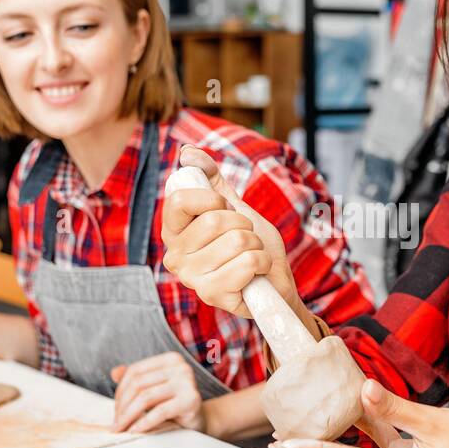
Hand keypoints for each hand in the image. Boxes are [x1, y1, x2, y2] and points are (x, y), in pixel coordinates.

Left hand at [110, 351, 205, 433]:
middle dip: (122, 406)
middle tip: (116, 424)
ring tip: (121, 428)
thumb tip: (114, 372)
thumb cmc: (174, 406)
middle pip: (139, 384)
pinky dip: (144, 422)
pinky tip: (135, 431)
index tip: (115, 410)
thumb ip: (136, 379)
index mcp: (171, 359)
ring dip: (128, 416)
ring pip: (146, 397)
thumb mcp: (154, 389)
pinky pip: (160, 411)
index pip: (135, 371)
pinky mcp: (191, 400)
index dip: (120, 391)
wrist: (200, 422)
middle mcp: (181, 366)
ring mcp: (188, 381)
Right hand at [161, 145, 299, 318]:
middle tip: (245, 239)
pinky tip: (256, 274)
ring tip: (251, 257)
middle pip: (214, 220)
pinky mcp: (212, 295)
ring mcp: (191, 278)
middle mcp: (175, 256)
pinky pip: (248, 262)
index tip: (225, 210)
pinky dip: (263, 262)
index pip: (180, 200)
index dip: (213, 199)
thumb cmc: (251, 245)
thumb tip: (187, 152)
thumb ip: (210, 178)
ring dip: (256, 245)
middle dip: (244, 225)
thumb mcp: (232, 206)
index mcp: (174, 232)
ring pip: (237, 240)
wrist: (274, 280)